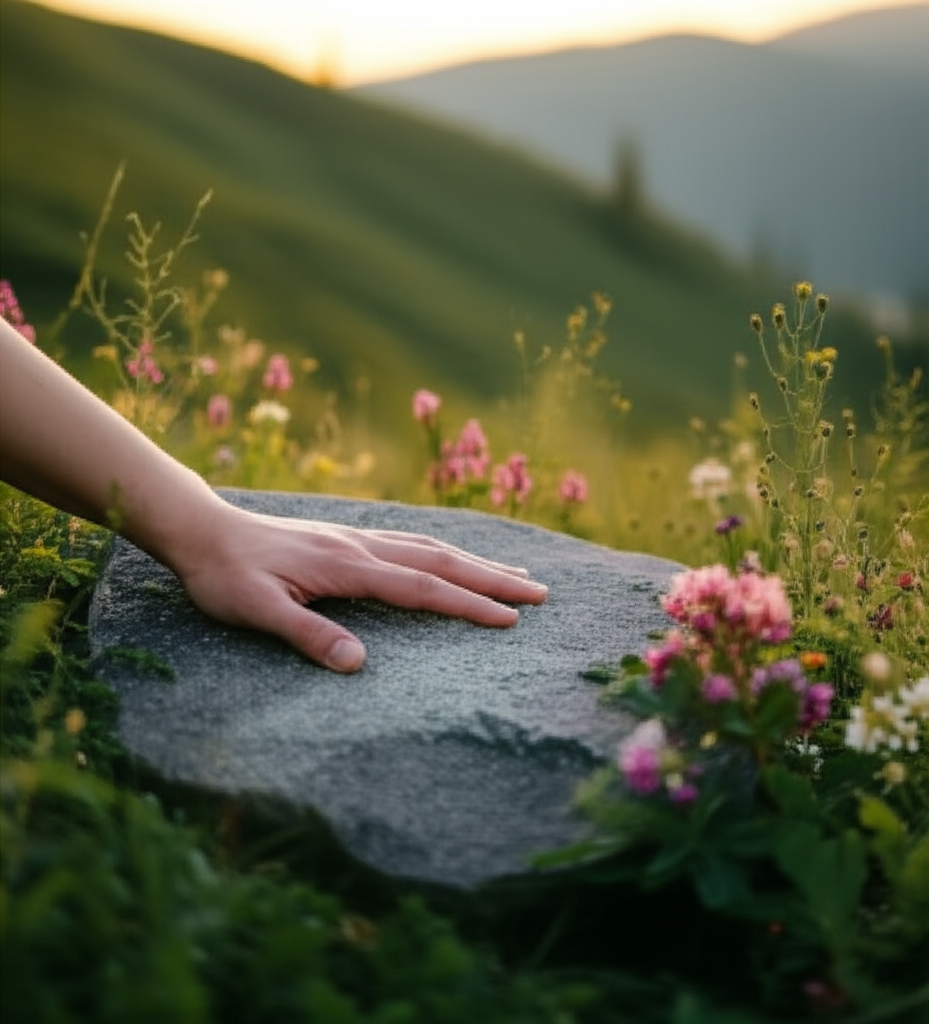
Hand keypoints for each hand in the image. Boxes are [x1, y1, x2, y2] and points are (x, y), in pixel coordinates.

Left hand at [177, 502, 548, 671]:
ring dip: (476, 561)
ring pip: (431, 547)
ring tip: (516, 572)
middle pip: (441, 560)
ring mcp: (356, 538)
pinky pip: (411, 541)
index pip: (421, 587)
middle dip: (493, 578)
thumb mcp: (255, 611)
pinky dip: (445, 550)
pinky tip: (454, 557)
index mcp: (345, 565)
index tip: (511, 619)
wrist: (201, 530)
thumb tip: (359, 663)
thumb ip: (307, 634)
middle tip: (541, 592)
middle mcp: (360, 546)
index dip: (468, 605)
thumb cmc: (224, 575)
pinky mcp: (347, 538)